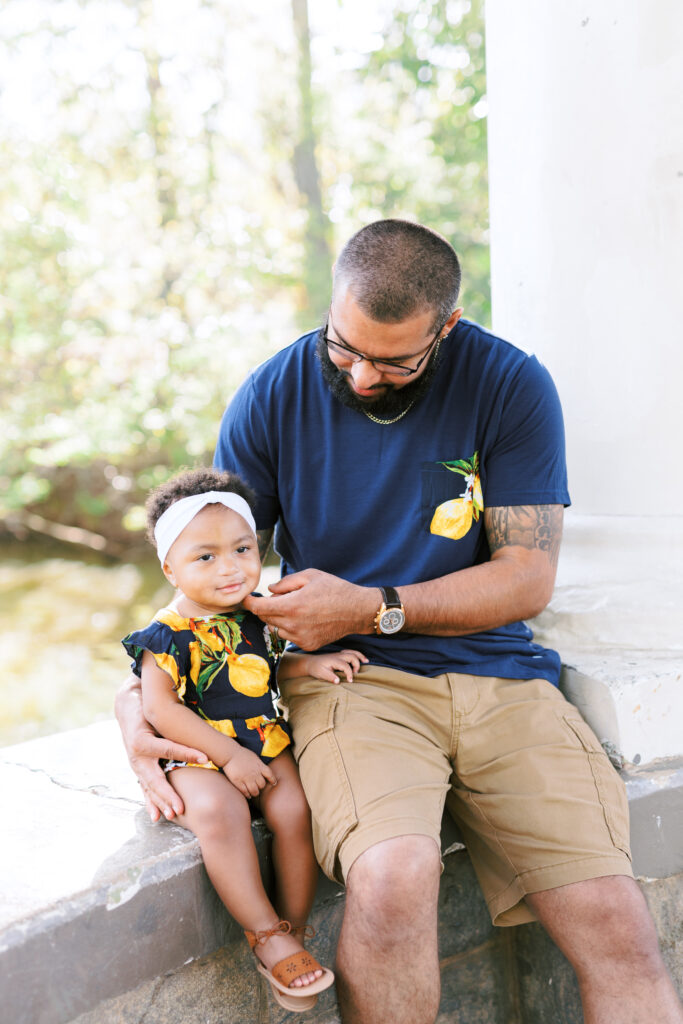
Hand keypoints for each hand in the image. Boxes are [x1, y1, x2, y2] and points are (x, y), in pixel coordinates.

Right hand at [115, 676, 208, 821]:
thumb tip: (193, 709)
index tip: (205, 758)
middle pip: (155, 778)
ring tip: (175, 814)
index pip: (168, 749)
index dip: (187, 753)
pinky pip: (145, 789)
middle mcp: (137, 756)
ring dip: (162, 802)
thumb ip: (172, 713)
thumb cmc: (148, 707)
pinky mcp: (138, 770)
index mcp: (143, 739)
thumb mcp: (157, 709)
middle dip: (169, 794)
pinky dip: (151, 803)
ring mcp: (137, 766)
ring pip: (150, 787)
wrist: (128, 707)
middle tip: (182, 807)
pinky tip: (157, 818)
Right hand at [223, 746, 276, 797]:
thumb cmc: (242, 754)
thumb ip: (259, 765)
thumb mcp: (254, 757)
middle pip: (262, 785)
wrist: (230, 753)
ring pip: (255, 791)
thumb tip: (263, 770)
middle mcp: (254, 773)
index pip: (270, 775)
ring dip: (255, 793)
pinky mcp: (238, 782)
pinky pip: (245, 792)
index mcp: (259, 766)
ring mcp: (246, 778)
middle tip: (258, 787)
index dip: (273, 780)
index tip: (273, 783)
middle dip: (261, 787)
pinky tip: (247, 795)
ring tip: (253, 793)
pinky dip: (247, 795)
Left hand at [244, 569, 376, 649]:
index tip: (246, 599)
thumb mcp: (310, 576)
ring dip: (278, 619)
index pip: (258, 608)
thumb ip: (286, 583)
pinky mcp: (307, 645)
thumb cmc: (334, 589)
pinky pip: (289, 636)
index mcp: (292, 606)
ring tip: (295, 608)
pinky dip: (290, 628)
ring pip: (276, 628)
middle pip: (265, 618)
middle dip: (266, 608)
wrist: (357, 610)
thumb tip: (270, 590)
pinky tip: (304, 619)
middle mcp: (293, 625)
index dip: (249, 602)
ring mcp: (300, 638)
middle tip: (279, 598)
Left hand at [306, 649, 368, 683]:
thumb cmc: (316, 668)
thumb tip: (338, 681)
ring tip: (366, 662)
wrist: (310, 663)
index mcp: (334, 660)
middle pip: (352, 656)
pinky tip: (360, 659)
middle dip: (357, 664)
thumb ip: (330, 677)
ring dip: (360, 656)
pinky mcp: (339, 655)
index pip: (346, 666)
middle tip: (356, 674)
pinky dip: (357, 654)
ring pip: (352, 652)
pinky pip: (350, 652)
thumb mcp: (321, 674)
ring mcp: (339, 654)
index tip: (350, 681)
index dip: (350, 674)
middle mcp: (338, 656)